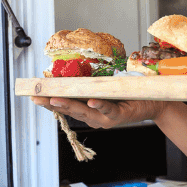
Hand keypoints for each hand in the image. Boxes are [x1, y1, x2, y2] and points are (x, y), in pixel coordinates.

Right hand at [30, 96, 166, 128]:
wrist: (152, 102)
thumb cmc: (128, 93)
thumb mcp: (104, 86)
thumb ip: (89, 83)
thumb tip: (71, 68)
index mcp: (88, 110)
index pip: (65, 106)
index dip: (49, 102)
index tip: (34, 95)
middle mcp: (94, 117)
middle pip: (70, 111)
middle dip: (52, 104)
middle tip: (37, 98)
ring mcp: (105, 118)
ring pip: (84, 112)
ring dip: (69, 105)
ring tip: (55, 100)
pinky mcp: (119, 115)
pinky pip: (108, 109)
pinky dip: (99, 106)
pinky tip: (91, 102)